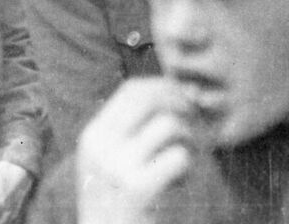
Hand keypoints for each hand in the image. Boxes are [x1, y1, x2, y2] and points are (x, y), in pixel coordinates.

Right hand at [76, 78, 203, 223]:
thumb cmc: (121, 201)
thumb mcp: (116, 159)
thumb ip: (143, 125)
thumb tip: (191, 89)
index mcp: (93, 136)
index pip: (132, 89)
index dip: (165, 87)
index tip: (184, 101)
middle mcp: (100, 146)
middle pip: (151, 98)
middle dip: (181, 104)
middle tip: (194, 124)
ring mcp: (116, 167)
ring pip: (169, 124)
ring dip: (188, 139)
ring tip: (184, 161)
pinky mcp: (136, 188)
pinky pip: (179, 156)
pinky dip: (189, 167)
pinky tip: (181, 182)